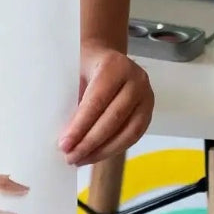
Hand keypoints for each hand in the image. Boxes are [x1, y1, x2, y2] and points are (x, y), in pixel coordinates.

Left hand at [59, 42, 152, 165]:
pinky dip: (114, 148)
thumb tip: (67, 135)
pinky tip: (97, 155)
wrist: (105, 54)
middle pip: (112, 119)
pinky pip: (133, 135)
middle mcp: (136, 81)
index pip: (96, 101)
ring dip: (103, 151)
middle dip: (90, 142)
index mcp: (115, 66)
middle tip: (71, 157)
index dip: (80, 126)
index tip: (64, 144)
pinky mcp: (149, 112)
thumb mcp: (76, 70)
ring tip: (82, 159)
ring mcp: (147, 97)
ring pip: (127, 132)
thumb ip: (74, 97)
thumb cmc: (85, 62)